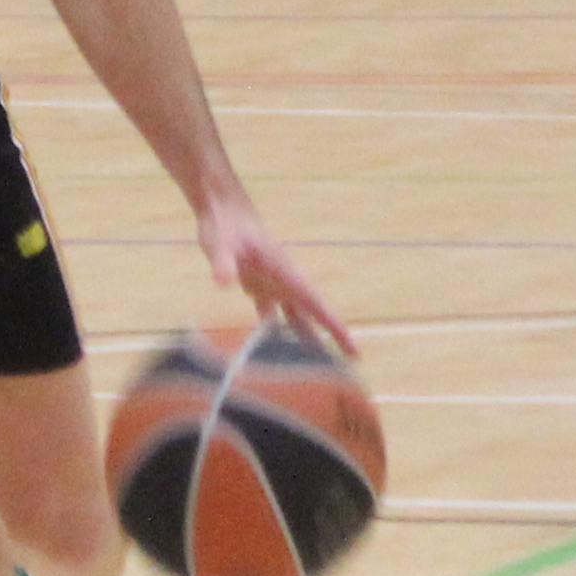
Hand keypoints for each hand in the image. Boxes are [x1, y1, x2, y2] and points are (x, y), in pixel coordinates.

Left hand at [197, 194, 356, 353]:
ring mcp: (270, 282)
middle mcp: (283, 280)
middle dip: (329, 340)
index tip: (354, 351)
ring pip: (293, 317)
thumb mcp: (222, 243)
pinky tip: (270, 349)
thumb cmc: (226, 223)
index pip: (317, 305)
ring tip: (314, 367)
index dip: (336, 329)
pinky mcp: (255, 282)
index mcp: (285, 272)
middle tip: (347, 368)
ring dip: (303, 338)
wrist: (221, 206)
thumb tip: (223, 283)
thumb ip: (225, 263)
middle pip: (312, 315)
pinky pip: (270, 312)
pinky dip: (273, 331)